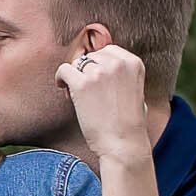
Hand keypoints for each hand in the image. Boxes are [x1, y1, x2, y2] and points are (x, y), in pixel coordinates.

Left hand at [55, 42, 148, 167]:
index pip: (108, 51)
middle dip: (87, 71)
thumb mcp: (135, 89)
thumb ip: (122, 73)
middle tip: (88, 91)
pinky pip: (64, 70)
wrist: (123, 144)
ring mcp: (99, 72)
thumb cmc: (128, 123)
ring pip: (77, 64)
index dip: (98, 64)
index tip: (96, 79)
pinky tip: (64, 88)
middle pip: (91, 56)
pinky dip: (61, 78)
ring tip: (80, 96)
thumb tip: (99, 63)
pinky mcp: (82, 84)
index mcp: (133, 62)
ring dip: (76, 77)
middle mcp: (117, 63)